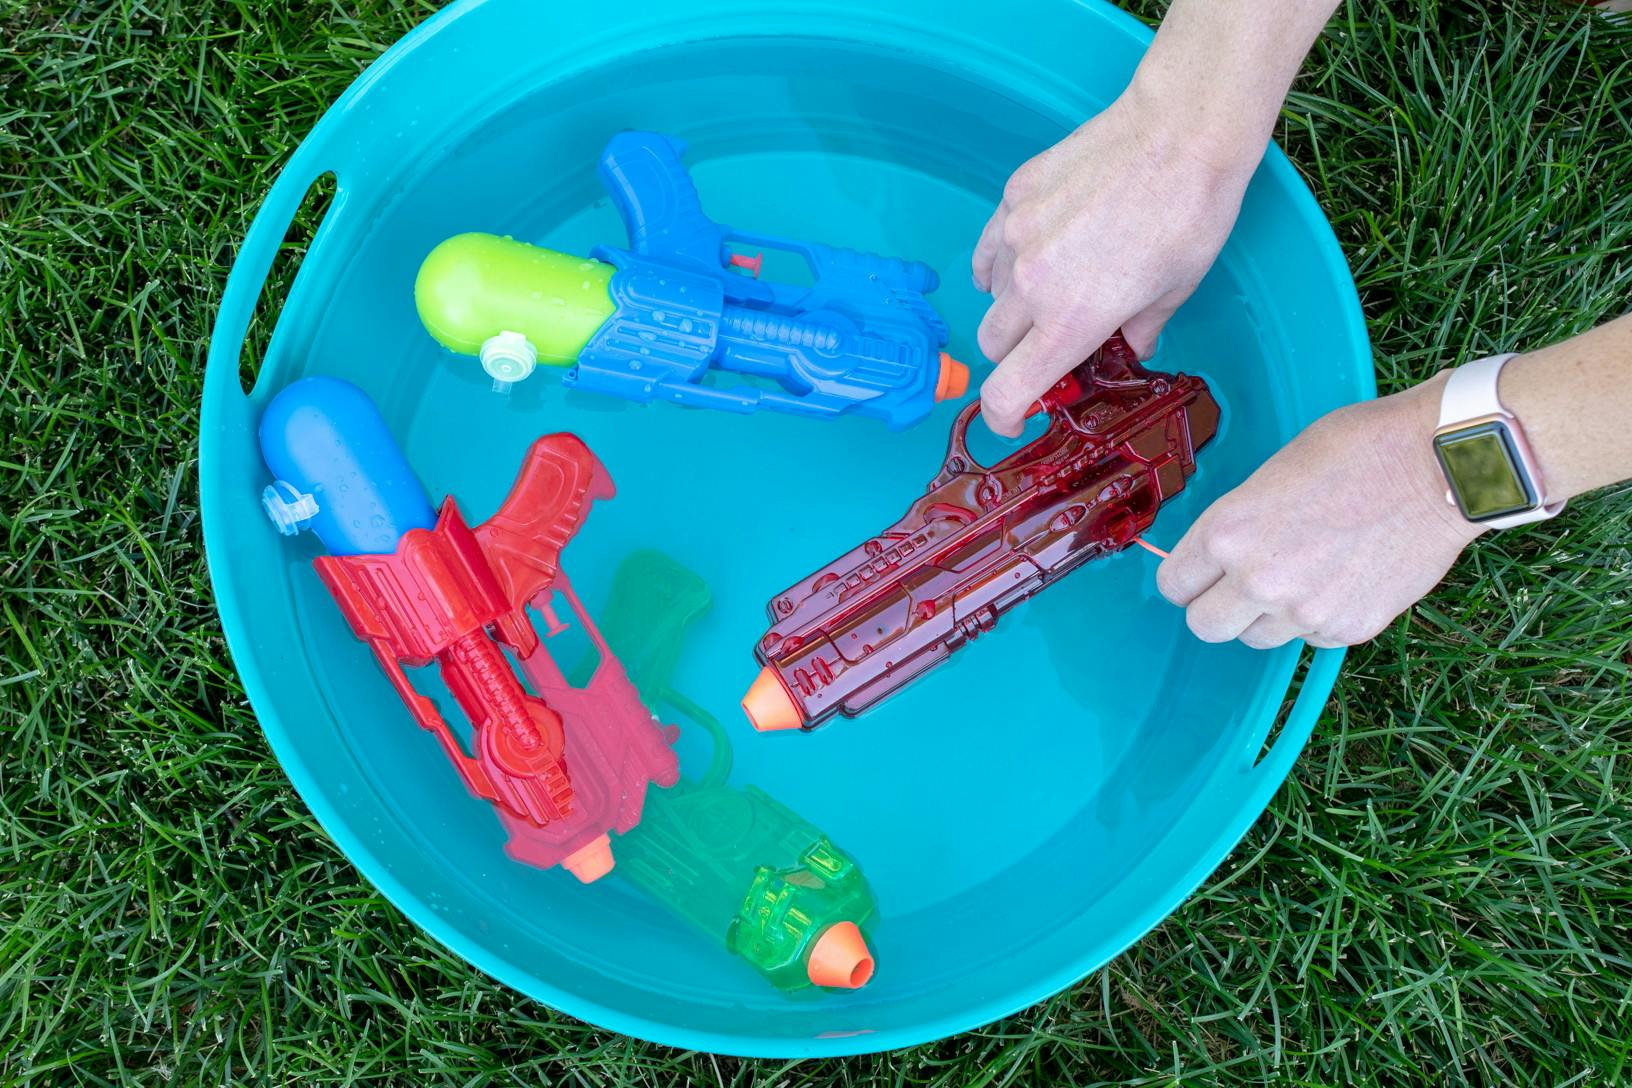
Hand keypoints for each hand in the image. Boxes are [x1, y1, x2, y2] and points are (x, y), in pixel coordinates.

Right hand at [972, 86, 1259, 436]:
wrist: (1180, 131)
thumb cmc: (1189, 213)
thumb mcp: (1174, 292)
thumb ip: (1136, 332)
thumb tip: (1125, 345)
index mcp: (1069, 321)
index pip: (1005, 393)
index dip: (1004, 416)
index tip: (1018, 416)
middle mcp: (1029, 284)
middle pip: (993, 345)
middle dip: (1016, 356)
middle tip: (1053, 343)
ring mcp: (1015, 236)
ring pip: (990, 294)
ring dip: (1013, 305)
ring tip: (1056, 284)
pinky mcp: (1014, 196)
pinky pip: (990, 246)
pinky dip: (1002, 261)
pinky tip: (1033, 252)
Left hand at [1156, 376, 1485, 647]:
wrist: (1438, 467)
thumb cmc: (1359, 450)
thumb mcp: (1273, 472)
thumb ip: (1240, 521)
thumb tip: (1223, 551)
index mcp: (1228, 533)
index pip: (1173, 583)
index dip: (1185, 577)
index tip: (1196, 574)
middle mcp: (1257, 580)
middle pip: (1205, 626)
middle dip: (1216, 607)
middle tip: (1236, 587)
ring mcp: (1304, 610)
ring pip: (1257, 638)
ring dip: (1266, 616)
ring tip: (1297, 577)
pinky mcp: (1348, 627)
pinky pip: (1311, 638)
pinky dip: (1317, 618)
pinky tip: (1338, 580)